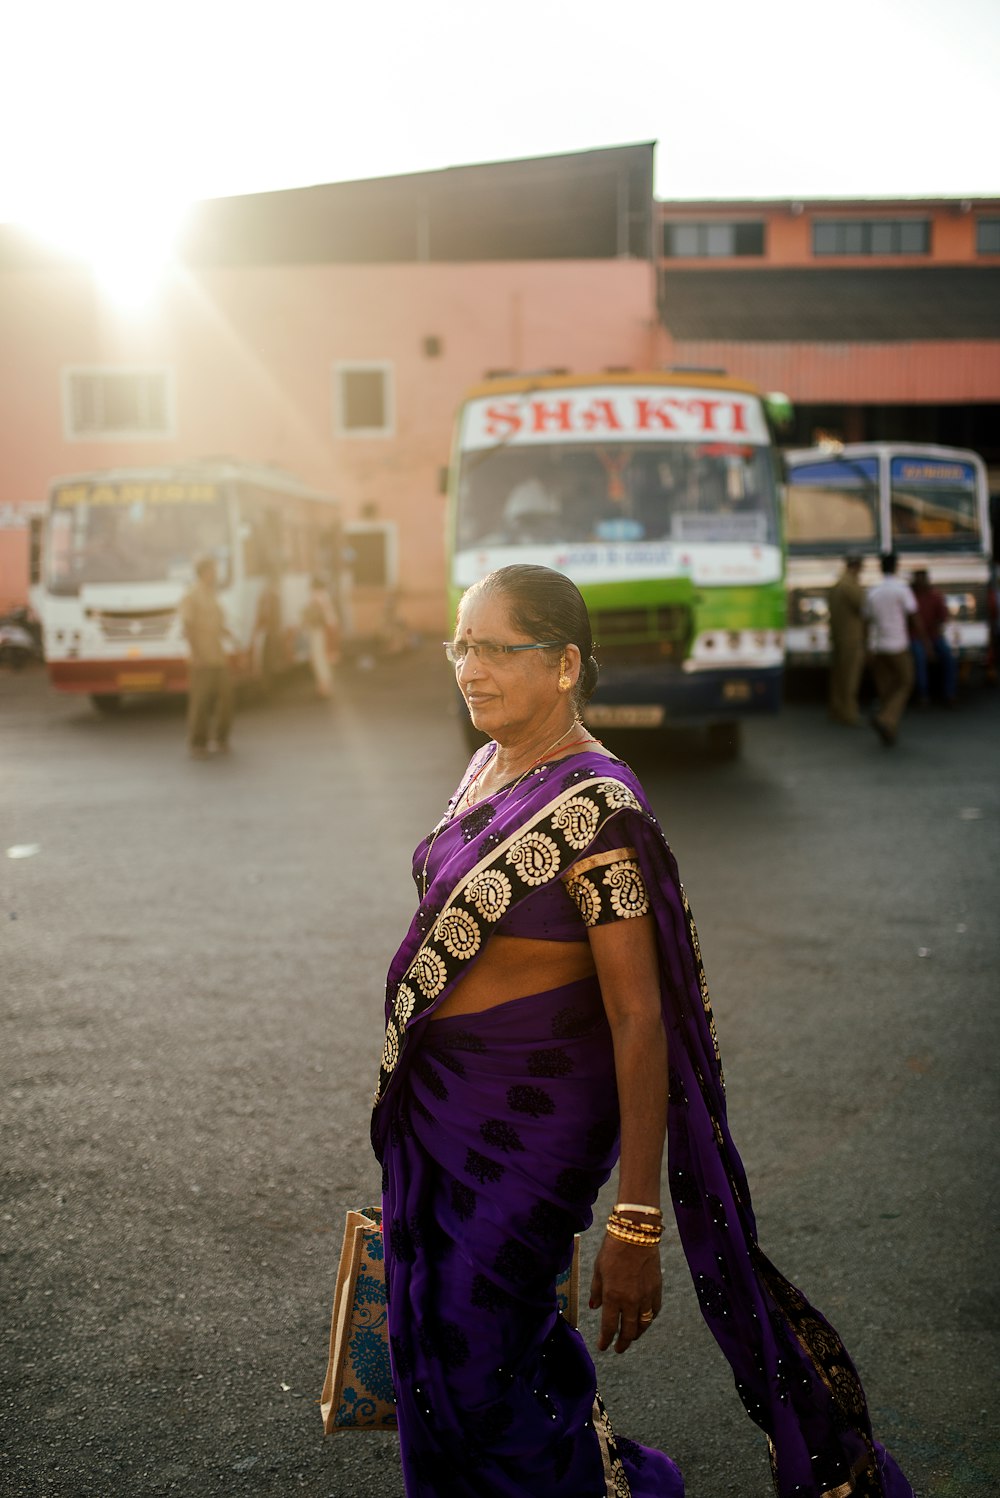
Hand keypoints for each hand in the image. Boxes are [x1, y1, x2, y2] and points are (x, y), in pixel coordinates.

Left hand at [590, 1234, 661, 1353]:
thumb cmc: (612, 1249)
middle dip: (623, 1343)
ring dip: (637, 1334)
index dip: (605, 1340)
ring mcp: (646, 1296)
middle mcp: (630, 1301)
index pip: (609, 1326)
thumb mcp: (598, 1270)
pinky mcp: (657, 1289)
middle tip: (618, 1349)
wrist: (636, 1234)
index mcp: (613, 1297)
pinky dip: (650, 1319)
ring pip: (644, 1324)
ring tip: (632, 1337)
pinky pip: (655, 1311)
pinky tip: (646, 1320)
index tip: (603, 1347)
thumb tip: (594, 1307)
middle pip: (629, 1331)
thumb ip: (596, 1291)